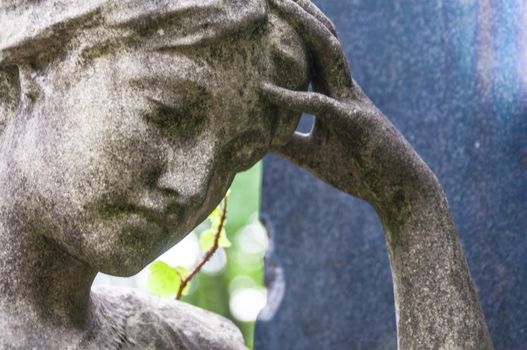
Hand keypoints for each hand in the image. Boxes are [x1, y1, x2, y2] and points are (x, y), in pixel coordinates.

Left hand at [261, 0, 436, 213]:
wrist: (398, 189)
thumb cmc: (358, 169)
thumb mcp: (312, 155)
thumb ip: (286, 142)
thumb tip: (255, 137)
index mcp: (334, 91)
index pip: (312, 50)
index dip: (294, 26)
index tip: (271, 8)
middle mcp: (343, 87)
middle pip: (321, 37)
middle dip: (298, 9)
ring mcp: (351, 100)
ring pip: (328, 52)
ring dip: (303, 25)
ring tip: (279, 2)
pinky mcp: (354, 123)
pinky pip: (319, 104)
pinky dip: (291, 97)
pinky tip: (265, 90)